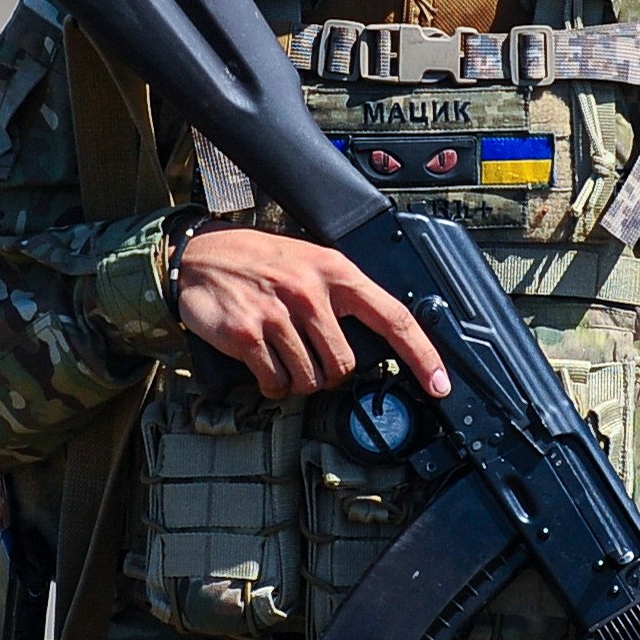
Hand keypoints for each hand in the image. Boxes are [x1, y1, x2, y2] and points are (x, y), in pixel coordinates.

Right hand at [177, 225, 451, 400]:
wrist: (199, 254)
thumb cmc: (259, 261)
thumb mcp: (310, 262)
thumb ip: (342, 296)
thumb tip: (377, 341)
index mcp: (336, 272)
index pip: (394, 317)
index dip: (422, 355)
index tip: (439, 384)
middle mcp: (310, 292)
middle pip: (345, 365)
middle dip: (330, 373)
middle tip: (310, 355)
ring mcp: (278, 315)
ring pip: (310, 380)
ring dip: (298, 380)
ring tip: (282, 355)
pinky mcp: (247, 335)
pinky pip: (275, 383)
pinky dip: (272, 385)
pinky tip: (264, 366)